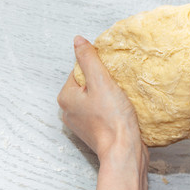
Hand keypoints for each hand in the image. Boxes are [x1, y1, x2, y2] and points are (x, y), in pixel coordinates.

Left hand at [57, 35, 147, 189]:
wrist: (123, 150)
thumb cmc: (112, 118)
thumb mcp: (101, 81)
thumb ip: (88, 59)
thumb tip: (77, 40)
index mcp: (66, 96)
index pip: (80, 70)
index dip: (98, 70)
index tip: (111, 78)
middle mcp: (68, 110)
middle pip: (88, 84)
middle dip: (103, 83)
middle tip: (116, 90)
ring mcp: (80, 122)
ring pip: (95, 98)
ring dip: (108, 96)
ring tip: (119, 101)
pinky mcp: (93, 131)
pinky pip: (100, 111)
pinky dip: (109, 109)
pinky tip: (119, 111)